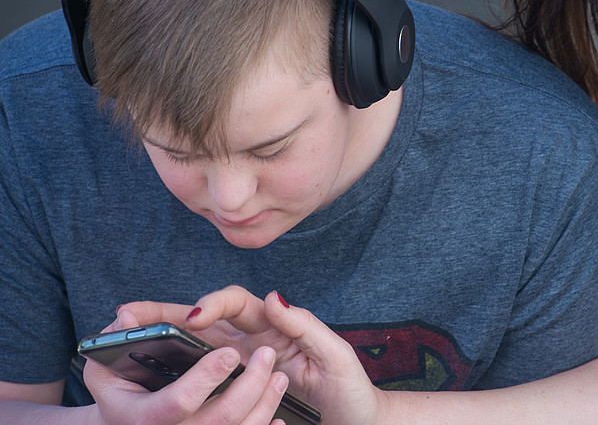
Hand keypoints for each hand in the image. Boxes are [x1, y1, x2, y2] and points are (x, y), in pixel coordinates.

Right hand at [83, 309, 289, 424]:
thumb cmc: (119, 391)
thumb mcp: (105, 368)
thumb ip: (117, 340)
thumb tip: (127, 316)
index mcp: (140, 416)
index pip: (178, 402)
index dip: (205, 378)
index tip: (230, 353)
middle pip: (219, 419)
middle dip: (250, 386)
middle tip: (267, 355)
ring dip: (265, 404)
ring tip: (279, 377)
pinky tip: (278, 419)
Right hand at [133, 286, 389, 424]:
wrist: (357, 424)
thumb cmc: (349, 389)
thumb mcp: (334, 356)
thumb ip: (305, 325)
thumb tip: (272, 297)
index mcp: (275, 325)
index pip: (235, 303)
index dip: (212, 303)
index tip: (194, 316)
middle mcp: (253, 341)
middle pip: (203, 320)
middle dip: (166, 314)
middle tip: (127, 316)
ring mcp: (242, 367)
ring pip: (195, 349)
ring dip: (164, 342)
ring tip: (129, 338)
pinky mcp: (238, 394)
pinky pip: (205, 383)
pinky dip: (179, 375)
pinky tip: (151, 378)